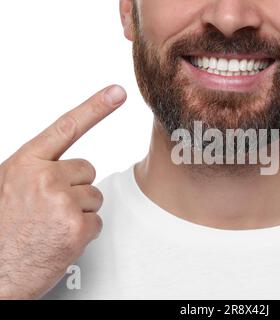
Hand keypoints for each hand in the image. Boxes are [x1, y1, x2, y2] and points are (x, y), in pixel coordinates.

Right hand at [0, 85, 126, 298]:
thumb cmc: (2, 231)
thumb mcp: (9, 187)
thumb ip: (36, 171)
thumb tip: (65, 168)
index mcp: (25, 163)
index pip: (66, 127)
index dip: (95, 107)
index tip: (118, 92)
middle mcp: (45, 177)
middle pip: (87, 170)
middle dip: (75, 188)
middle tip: (50, 209)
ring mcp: (62, 202)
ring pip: (94, 196)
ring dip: (79, 212)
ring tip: (50, 226)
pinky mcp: (77, 227)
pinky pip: (96, 221)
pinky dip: (83, 232)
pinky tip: (59, 240)